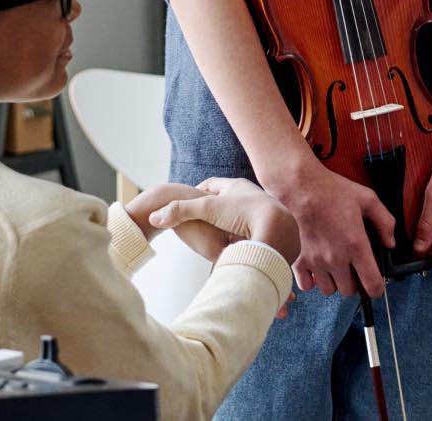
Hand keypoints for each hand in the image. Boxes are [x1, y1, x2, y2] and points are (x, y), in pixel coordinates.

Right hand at [141, 177, 300, 265]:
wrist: (279, 229)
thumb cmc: (244, 214)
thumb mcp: (208, 208)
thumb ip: (180, 210)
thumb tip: (152, 218)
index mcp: (237, 186)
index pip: (211, 184)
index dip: (196, 192)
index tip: (185, 202)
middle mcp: (250, 195)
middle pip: (225, 200)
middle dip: (212, 209)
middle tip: (197, 219)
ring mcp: (259, 211)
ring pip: (238, 215)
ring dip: (227, 224)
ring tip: (212, 235)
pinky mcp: (267, 227)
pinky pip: (250, 230)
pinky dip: (239, 237)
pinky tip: (232, 246)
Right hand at [259, 160, 396, 297]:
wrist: (302, 189)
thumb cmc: (334, 192)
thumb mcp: (369, 200)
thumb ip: (385, 222)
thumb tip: (390, 243)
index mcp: (356, 245)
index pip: (371, 284)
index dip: (377, 289)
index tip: (377, 286)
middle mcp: (336, 258)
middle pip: (349, 291)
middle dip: (355, 283)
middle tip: (354, 269)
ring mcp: (316, 262)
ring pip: (329, 290)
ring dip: (334, 282)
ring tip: (336, 267)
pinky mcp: (299, 261)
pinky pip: (307, 285)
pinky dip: (313, 281)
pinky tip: (318, 268)